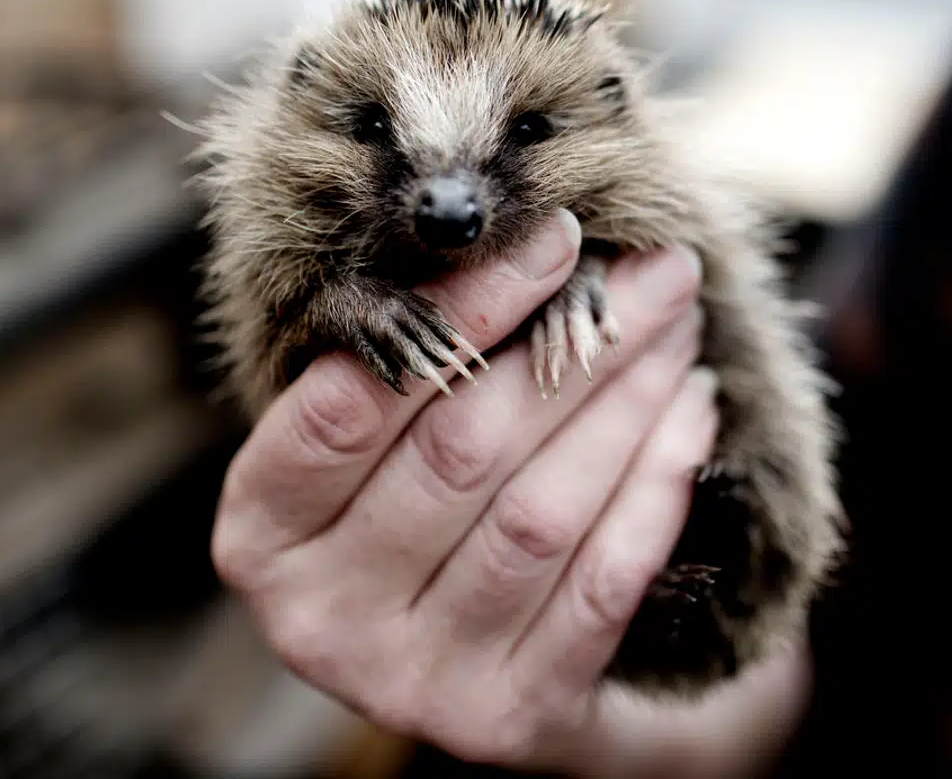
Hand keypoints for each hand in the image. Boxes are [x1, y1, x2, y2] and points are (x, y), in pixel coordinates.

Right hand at [211, 209, 729, 769]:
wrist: (472, 666)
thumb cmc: (415, 514)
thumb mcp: (376, 447)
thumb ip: (409, 362)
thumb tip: (527, 236)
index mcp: (261, 531)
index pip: (354, 404)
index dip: (462, 310)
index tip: (555, 236)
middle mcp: (320, 619)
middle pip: (462, 451)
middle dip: (573, 344)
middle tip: (656, 273)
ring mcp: (413, 681)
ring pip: (540, 512)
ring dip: (627, 404)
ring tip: (678, 331)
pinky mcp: (508, 716)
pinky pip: (602, 582)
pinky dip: (656, 484)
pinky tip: (689, 412)